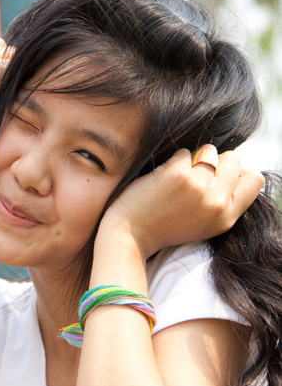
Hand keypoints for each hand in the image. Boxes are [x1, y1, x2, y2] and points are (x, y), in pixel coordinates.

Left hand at [98, 146, 263, 257]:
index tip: (220, 177)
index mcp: (227, 217)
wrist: (131, 236)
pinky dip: (173, 162)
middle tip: (195, 177)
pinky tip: (162, 180)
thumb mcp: (205, 223)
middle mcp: (217, 202)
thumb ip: (223, 200)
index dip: (238, 173)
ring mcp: (199, 186)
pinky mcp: (178, 174)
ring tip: (177, 181)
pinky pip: (184, 152)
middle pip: (234, 159)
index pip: (254, 179)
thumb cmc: (164, 227)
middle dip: (216, 162)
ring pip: (209, 150)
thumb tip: (237, 168)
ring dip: (194, 159)